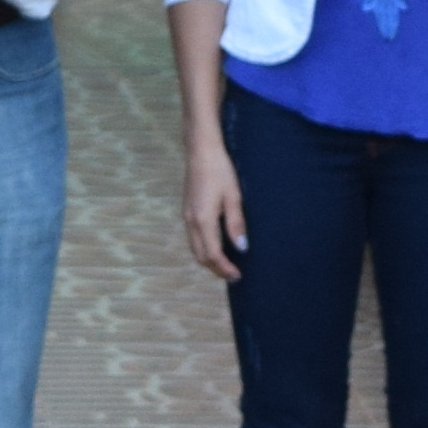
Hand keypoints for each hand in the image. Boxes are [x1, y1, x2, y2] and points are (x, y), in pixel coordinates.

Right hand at [179, 140, 246, 281]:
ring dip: (209, 259)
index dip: (224, 268)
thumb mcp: (233, 196)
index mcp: (203, 219)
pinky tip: (217, 245)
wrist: (201, 151)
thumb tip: (241, 248)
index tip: (237, 275)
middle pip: (200, 256)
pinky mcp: (187, 211)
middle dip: (215, 268)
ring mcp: (186, 216)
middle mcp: (191, 221)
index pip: (212, 254)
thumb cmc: (220, 170)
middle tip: (233, 275)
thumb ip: (236, 224)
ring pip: (195, 248)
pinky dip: (204, 248)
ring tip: (226, 263)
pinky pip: (193, 237)